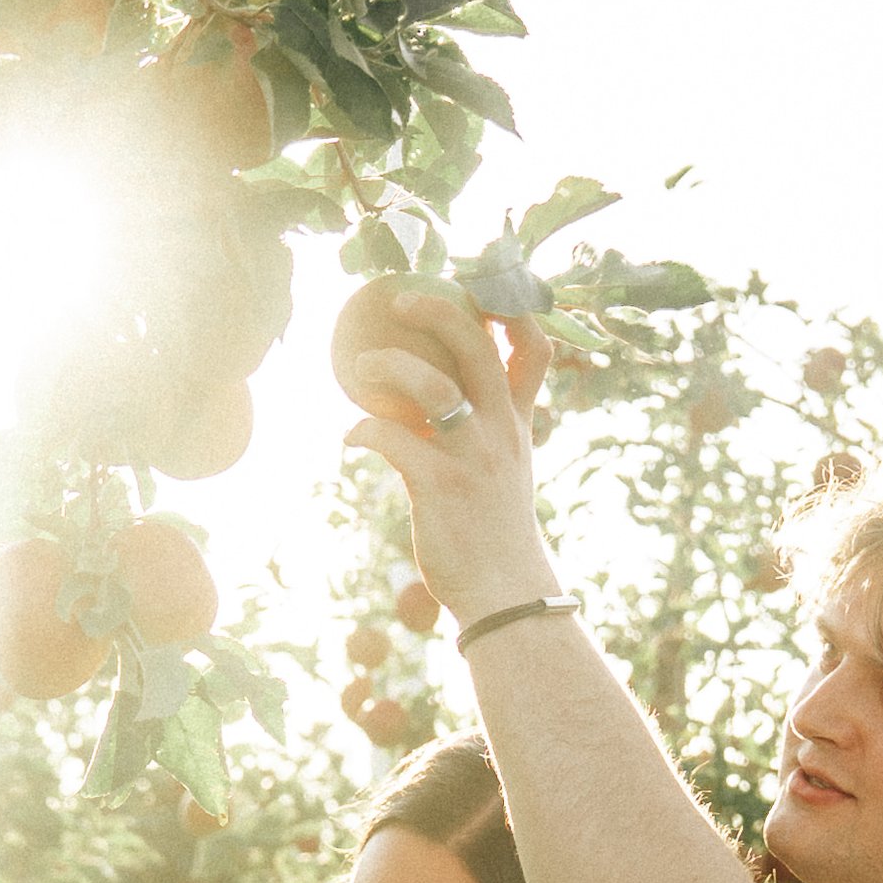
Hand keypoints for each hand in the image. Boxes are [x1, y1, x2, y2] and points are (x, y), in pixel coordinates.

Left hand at [344, 306, 563, 627]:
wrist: (506, 596)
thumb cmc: (494, 534)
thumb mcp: (502, 474)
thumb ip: (477, 434)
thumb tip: (425, 407)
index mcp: (517, 424)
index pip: (532, 350)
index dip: (513, 309)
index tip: (482, 286)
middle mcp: (500, 430)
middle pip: (477, 347)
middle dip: (439, 311)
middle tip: (399, 302)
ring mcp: (472, 456)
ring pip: (433, 385)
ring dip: (388, 367)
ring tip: (359, 369)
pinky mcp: (440, 485)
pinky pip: (394, 439)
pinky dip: (364, 430)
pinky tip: (350, 437)